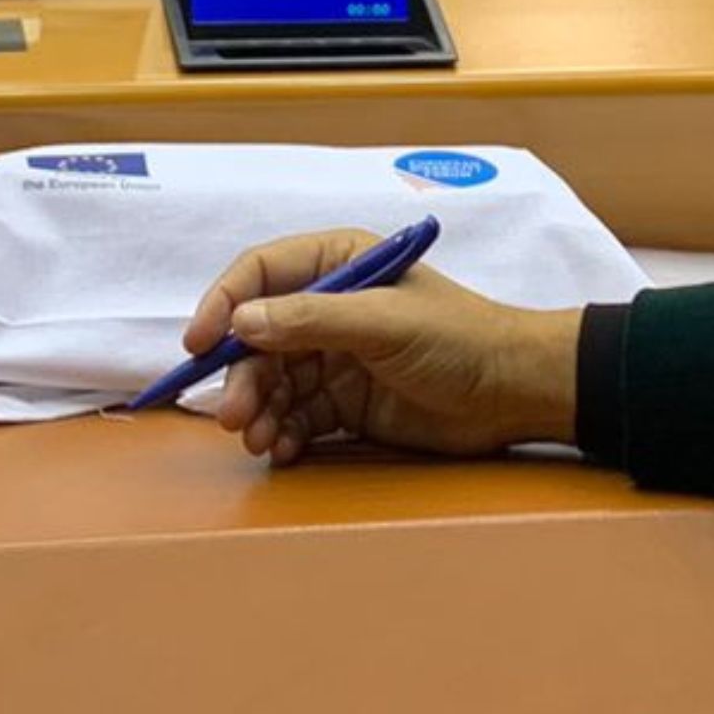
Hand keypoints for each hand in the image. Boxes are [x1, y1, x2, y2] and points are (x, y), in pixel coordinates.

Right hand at [183, 229, 584, 463]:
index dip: (223, 305)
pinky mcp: (347, 403)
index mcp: (340, 263)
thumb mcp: (384, 322)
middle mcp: (330, 307)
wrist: (515, 394)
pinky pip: (297, 417)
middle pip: (258, 339)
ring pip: (274, 382)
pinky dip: (283, 434)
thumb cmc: (462, 340)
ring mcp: (337, 357)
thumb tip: (242, 322)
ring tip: (259, 439)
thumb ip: (312, 319)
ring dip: (258, 410)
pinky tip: (282, 449)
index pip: (260, 275)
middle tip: (233, 415)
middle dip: (242, 376)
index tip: (198, 345)